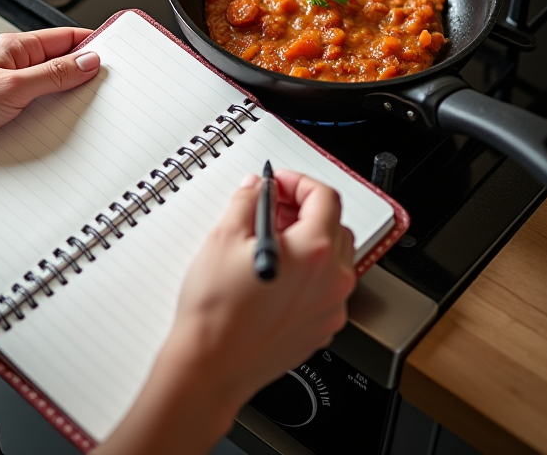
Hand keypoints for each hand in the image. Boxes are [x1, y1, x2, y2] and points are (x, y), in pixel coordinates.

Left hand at [0, 28, 99, 166]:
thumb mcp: (12, 86)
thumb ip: (53, 75)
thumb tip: (87, 61)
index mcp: (17, 48)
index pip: (66, 38)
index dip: (93, 44)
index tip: (116, 55)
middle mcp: (15, 67)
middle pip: (62, 67)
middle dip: (83, 78)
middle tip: (105, 91)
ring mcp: (11, 92)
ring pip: (52, 94)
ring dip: (65, 105)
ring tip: (82, 115)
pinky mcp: (6, 117)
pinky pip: (38, 116)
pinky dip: (50, 123)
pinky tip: (59, 133)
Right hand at [99, 170, 354, 454]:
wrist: (211, 366)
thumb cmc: (216, 310)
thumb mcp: (224, 237)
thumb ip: (247, 201)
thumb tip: (257, 188)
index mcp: (313, 252)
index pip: (324, 197)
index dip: (299, 181)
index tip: (278, 182)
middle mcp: (331, 282)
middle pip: (335, 226)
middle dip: (305, 209)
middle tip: (272, 206)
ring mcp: (329, 309)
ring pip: (332, 259)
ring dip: (308, 239)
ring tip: (269, 240)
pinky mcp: (320, 329)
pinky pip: (324, 289)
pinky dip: (307, 272)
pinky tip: (273, 273)